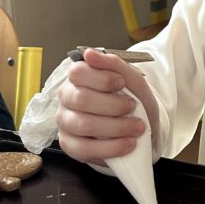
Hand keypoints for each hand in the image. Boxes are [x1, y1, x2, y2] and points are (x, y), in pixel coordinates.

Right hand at [55, 48, 158, 166]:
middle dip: (113, 105)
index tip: (121, 83)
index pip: (78, 72)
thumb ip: (113, 64)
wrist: (139, 126)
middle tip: (132, 107)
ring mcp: (65, 122)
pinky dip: (111, 147)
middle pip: (81, 99)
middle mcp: (67, 98)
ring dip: (116, 127)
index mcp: (77, 77)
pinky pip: (84, 149)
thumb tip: (90, 54)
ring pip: (83, 124)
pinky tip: (128, 143)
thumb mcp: (130, 78)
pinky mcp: (70, 145)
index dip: (102, 79)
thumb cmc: (130, 99)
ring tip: (136, 127)